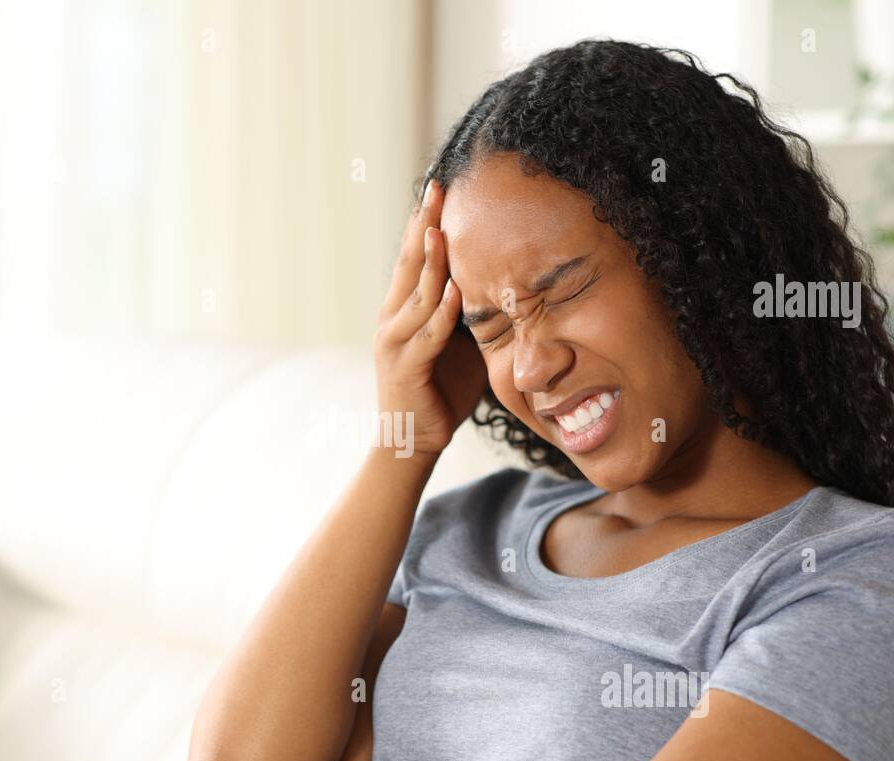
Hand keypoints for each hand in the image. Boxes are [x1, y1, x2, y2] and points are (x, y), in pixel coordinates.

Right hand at [372, 178, 487, 460]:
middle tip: (437, 188)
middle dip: (424, 224)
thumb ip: (468, 312)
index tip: (440, 187)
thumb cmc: (439, 390)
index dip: (426, 222)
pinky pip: (427, 336)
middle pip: (410, 263)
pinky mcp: (405, 368)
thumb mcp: (458, 343)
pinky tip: (455, 292)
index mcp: (402, 309)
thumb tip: (501, 281)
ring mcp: (394, 342)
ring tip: (444, 229)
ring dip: (432, 262)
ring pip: (417, 295)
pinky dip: (441, 313)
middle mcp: (392, 319)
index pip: (414, 257)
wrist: (412, 441)